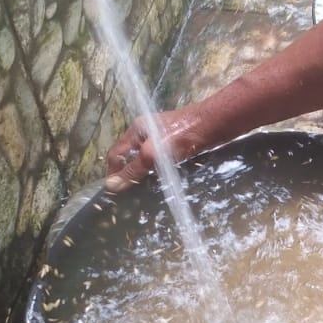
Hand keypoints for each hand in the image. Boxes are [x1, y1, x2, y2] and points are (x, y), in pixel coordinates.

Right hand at [103, 106, 217, 191]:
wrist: (212, 127)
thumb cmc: (180, 138)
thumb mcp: (152, 154)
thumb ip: (133, 169)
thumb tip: (110, 186)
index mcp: (135, 130)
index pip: (115, 154)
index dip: (113, 173)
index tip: (113, 193)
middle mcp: (145, 132)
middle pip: (128, 156)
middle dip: (126, 174)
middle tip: (127, 196)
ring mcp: (160, 138)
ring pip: (143, 159)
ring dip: (141, 174)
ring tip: (141, 193)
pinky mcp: (174, 145)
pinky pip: (158, 161)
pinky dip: (155, 172)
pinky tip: (158, 182)